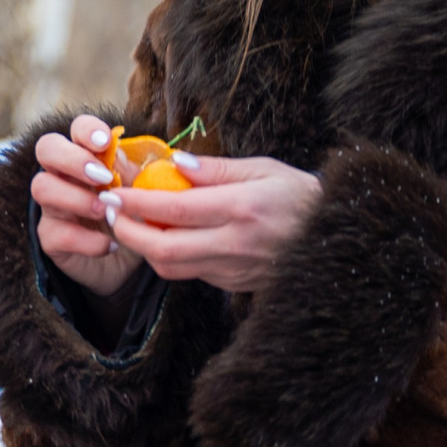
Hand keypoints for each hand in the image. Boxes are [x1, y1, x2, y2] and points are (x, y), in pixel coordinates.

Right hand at [33, 114, 142, 300]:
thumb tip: (120, 155)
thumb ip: (130, 172)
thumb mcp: (137, 192)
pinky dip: (88, 241)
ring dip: (77, 198)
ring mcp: (52, 205)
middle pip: (46, 148)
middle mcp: (63, 175)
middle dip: (73, 159)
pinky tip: (110, 246)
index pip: (76, 129)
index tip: (105, 142)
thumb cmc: (130, 216)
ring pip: (41, 187)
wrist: (126, 262)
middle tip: (102, 178)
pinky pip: (58, 233)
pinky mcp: (50, 237)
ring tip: (106, 212)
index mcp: (87, 156)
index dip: (87, 130)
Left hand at [100, 150, 321, 295]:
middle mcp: (235, 244)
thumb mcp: (263, 169)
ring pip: (172, 268)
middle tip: (109, 213)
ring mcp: (234, 269)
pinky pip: (190, 273)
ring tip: (130, 223)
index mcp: (241, 209)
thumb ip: (216, 169)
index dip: (135, 203)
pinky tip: (163, 236)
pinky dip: (169, 256)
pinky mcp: (234, 284)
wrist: (337, 236)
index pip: (174, 209)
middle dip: (127, 233)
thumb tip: (174, 163)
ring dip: (144, 248)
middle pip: (163, 250)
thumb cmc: (300, 195)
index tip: (113, 192)